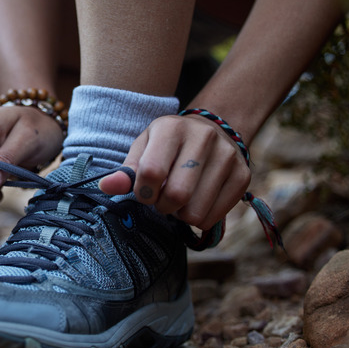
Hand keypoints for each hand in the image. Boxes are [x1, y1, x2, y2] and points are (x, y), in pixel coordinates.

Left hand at [98, 114, 250, 229]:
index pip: (151, 172)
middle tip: (162, 200)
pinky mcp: (243, 175)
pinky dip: (200, 219)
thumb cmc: (166, 147)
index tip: (144, 193)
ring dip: (181, 215)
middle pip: (177, 194)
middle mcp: (204, 137)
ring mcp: (227, 156)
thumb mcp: (143, 151)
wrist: (209, 133)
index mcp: (171, 128)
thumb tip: (105, 188)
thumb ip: (125, 172)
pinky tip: (197, 203)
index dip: (143, 193)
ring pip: (196, 210)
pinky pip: (215, 216)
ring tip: (179, 200)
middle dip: (163, 206)